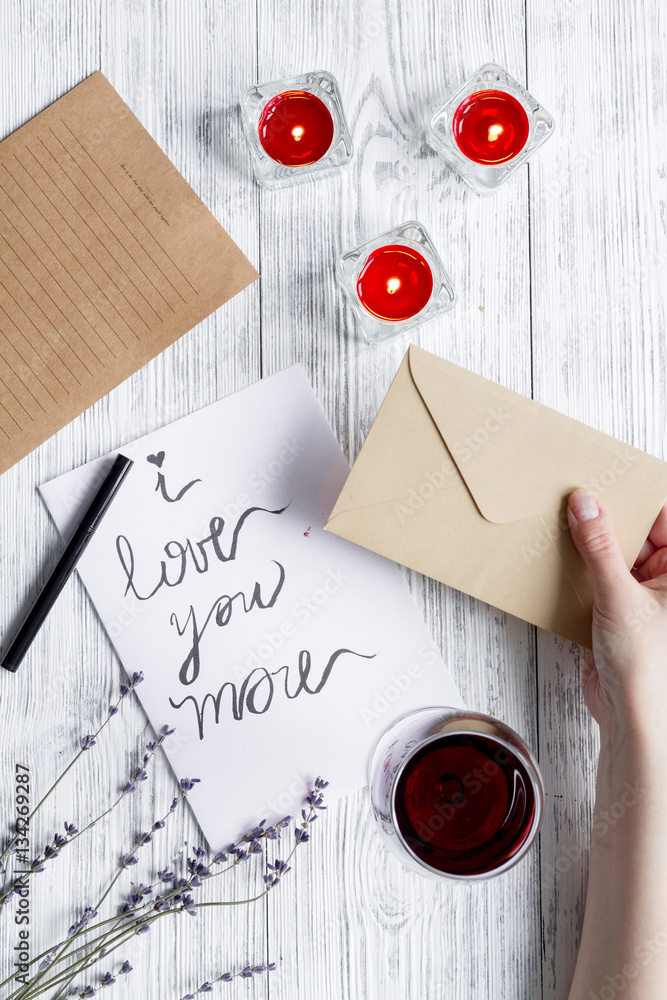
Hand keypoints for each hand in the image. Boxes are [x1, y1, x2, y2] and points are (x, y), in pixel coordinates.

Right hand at [567, 489, 666, 737]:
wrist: (630, 719)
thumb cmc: (647, 668)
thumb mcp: (620, 595)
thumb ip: (600, 547)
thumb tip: (586, 503)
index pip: (664, 518)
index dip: (636, 496)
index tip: (604, 478)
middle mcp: (666, 580)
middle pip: (637, 532)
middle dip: (607, 517)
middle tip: (575, 494)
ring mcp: (641, 594)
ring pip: (613, 553)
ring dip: (588, 543)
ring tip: (560, 519)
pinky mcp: (616, 610)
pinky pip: (597, 576)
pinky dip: (578, 567)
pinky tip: (556, 554)